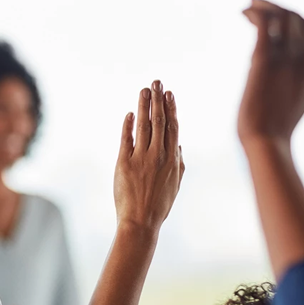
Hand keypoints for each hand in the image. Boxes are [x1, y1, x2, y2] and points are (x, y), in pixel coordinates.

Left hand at [113, 82, 183, 230]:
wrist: (140, 222)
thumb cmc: (158, 205)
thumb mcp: (175, 184)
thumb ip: (179, 162)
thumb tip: (179, 145)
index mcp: (173, 159)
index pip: (172, 128)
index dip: (171, 109)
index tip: (169, 94)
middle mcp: (158, 156)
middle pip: (159, 122)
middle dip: (158, 100)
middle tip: (156, 82)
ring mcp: (141, 159)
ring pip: (144, 126)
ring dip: (144, 106)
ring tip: (144, 90)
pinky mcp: (124, 164)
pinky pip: (126, 140)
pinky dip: (128, 125)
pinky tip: (130, 114)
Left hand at [238, 0, 303, 149]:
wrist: (267, 142)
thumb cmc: (273, 130)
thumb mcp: (292, 100)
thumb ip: (291, 82)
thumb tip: (276, 78)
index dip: (294, 17)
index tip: (277, 14)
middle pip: (296, 18)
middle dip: (278, 7)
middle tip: (257, 4)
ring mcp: (286, 58)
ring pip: (281, 16)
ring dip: (264, 6)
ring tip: (248, 6)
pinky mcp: (264, 60)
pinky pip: (264, 24)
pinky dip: (255, 13)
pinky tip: (244, 12)